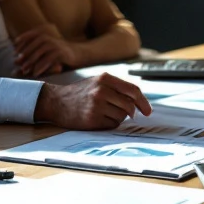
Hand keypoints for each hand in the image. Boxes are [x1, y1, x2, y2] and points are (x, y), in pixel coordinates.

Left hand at [15, 26, 77, 76]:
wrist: (79, 54)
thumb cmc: (59, 53)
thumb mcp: (47, 49)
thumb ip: (34, 51)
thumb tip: (18, 59)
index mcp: (46, 35)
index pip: (31, 35)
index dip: (22, 40)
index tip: (14, 49)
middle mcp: (50, 38)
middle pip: (35, 43)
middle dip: (25, 53)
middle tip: (17, 63)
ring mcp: (56, 45)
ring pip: (41, 51)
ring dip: (31, 60)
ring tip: (24, 69)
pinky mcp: (62, 53)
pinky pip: (49, 59)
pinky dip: (41, 66)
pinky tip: (35, 73)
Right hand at [33, 73, 152, 129]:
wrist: (56, 102)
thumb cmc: (80, 93)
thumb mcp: (97, 82)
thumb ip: (117, 87)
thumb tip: (139, 100)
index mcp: (105, 78)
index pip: (133, 90)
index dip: (143, 102)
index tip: (148, 111)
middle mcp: (101, 90)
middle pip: (129, 105)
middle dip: (131, 112)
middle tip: (128, 115)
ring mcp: (96, 105)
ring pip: (122, 116)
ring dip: (118, 117)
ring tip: (105, 113)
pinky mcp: (92, 119)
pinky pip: (112, 124)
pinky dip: (110, 124)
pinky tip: (99, 118)